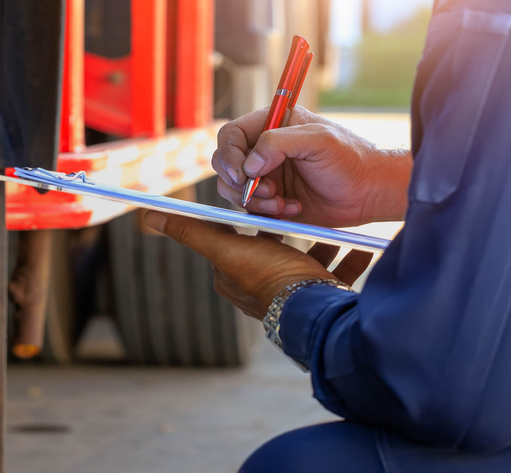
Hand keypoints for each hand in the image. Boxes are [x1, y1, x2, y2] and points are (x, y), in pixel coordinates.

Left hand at [142, 211, 372, 318]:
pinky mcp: (321, 300)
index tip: (268, 196)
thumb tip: (149, 215)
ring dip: (323, 243)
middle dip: (293, 227)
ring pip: (308, 260)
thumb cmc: (269, 278)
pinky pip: (335, 276)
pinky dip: (347, 261)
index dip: (253, 215)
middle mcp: (261, 288)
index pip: (240, 236)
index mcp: (235, 275)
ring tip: (336, 227)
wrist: (315, 314)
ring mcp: (292, 295)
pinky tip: (361, 248)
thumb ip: (191, 231)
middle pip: (276, 246)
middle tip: (304, 206)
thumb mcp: (228, 247)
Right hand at [211, 107, 410, 226]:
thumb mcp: (319, 140)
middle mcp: (264, 149)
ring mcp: (265, 175)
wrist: (369, 193)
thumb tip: (249, 164)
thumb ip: (279, 143)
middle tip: (269, 190)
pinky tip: (293, 208)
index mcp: (273, 124)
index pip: (231, 135)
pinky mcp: (270, 199)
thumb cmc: (350, 159)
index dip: (230, 155)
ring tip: (282, 202)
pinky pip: (251, 209)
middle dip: (240, 182)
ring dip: (254, 200)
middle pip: (225, 163)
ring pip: (233, 189)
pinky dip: (266, 212)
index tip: (244, 174)